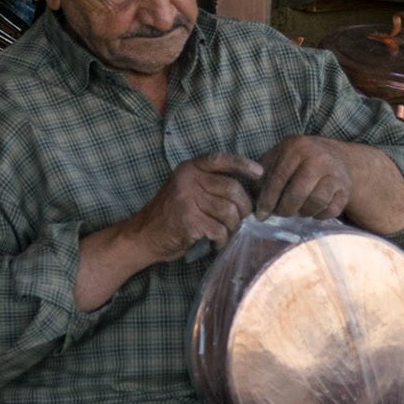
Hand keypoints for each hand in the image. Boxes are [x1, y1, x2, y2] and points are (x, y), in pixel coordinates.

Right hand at [124, 153, 261, 261]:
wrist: (143, 235)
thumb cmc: (171, 214)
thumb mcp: (187, 189)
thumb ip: (210, 183)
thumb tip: (249, 189)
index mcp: (189, 168)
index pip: (221, 159)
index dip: (244, 165)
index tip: (260, 174)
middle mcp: (188, 179)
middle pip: (232, 189)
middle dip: (244, 208)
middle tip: (240, 220)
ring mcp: (187, 199)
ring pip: (229, 211)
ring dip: (233, 227)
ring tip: (225, 233)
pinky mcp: (188, 220)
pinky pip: (219, 229)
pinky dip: (222, 240)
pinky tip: (216, 243)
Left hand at [255, 136, 352, 219]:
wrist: (336, 156)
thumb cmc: (299, 160)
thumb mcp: (279, 157)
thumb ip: (262, 174)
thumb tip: (250, 198)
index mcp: (297, 146)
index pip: (278, 178)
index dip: (267, 200)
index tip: (261, 215)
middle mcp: (318, 157)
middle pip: (298, 193)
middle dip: (285, 209)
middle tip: (281, 213)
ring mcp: (335, 173)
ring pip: (317, 202)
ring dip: (303, 211)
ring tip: (297, 209)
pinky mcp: (345, 188)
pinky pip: (331, 209)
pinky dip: (320, 214)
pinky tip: (312, 210)